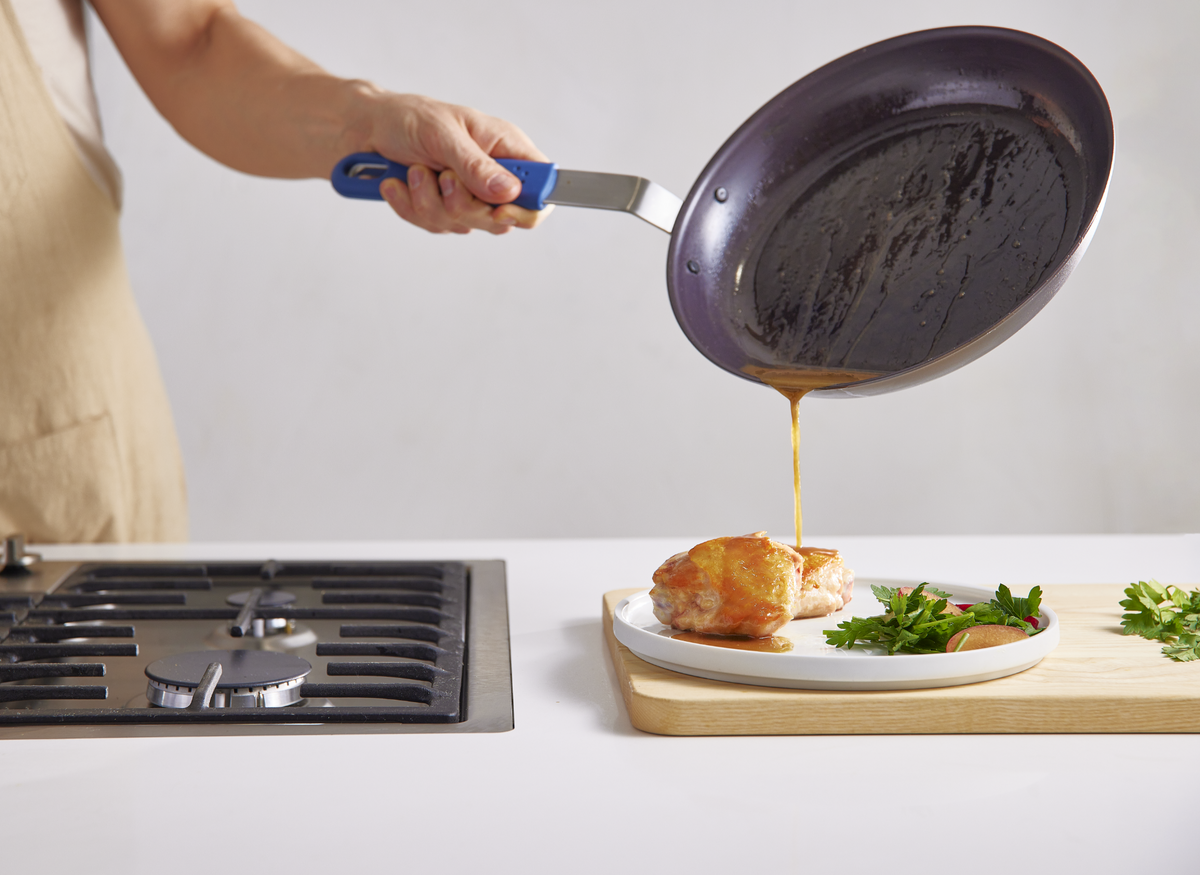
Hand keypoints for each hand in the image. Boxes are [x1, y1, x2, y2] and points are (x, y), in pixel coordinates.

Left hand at [360, 92, 552, 234]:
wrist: (367, 129)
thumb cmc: (408, 118)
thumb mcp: (443, 133)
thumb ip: (475, 164)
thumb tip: (509, 191)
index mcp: (505, 148)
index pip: (541, 190)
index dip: (527, 209)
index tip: (499, 210)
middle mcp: (492, 176)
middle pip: (501, 220)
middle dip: (463, 204)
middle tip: (442, 177)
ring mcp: (468, 196)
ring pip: (463, 225)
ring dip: (429, 201)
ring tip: (413, 171)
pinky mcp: (442, 209)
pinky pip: (435, 227)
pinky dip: (410, 206)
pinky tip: (399, 183)